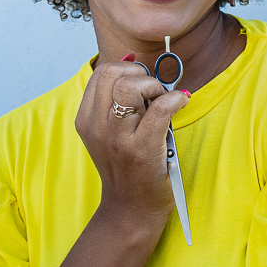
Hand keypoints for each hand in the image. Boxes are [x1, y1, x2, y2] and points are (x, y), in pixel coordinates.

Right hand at [75, 56, 189, 223]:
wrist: (130, 209)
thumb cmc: (126, 166)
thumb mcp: (109, 131)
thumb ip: (115, 98)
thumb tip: (131, 58)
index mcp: (86, 119)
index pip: (101, 72)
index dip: (126, 70)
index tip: (139, 86)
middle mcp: (97, 126)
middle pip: (113, 73)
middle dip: (139, 75)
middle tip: (152, 94)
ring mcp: (119, 138)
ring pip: (131, 87)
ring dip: (154, 87)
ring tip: (161, 102)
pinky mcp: (142, 149)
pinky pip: (160, 108)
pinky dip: (175, 99)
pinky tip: (180, 103)